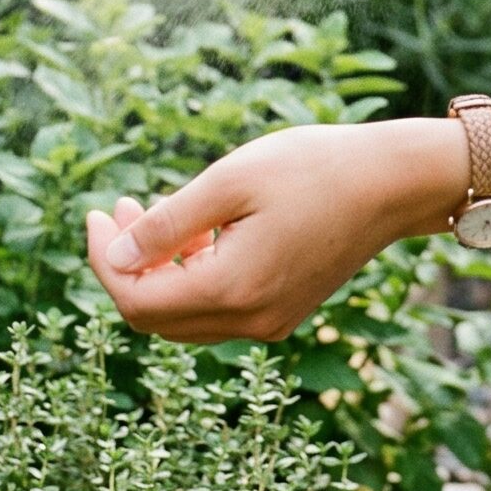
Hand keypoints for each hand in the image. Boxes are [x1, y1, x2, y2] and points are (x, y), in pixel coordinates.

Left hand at [83, 123, 415, 343]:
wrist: (394, 182)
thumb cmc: (314, 168)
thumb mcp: (231, 181)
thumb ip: (167, 224)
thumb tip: (112, 260)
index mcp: (233, 290)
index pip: (137, 300)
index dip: (103, 261)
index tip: (96, 214)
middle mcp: (251, 321)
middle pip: (156, 317)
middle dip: (126, 266)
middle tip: (119, 209)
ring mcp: (271, 321)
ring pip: (186, 316)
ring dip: (158, 271)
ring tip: (152, 212)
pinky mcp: (285, 311)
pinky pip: (219, 309)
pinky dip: (193, 276)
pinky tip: (199, 230)